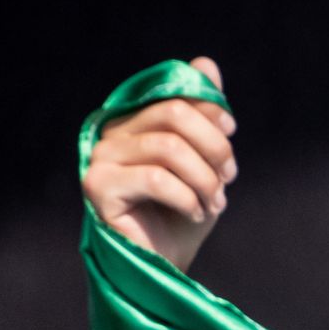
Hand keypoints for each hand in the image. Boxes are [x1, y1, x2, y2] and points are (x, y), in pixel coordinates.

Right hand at [83, 56, 237, 272]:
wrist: (167, 266)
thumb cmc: (184, 215)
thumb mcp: (205, 162)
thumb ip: (204, 114)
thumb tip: (205, 63)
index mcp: (134, 121)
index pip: (175, 95)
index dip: (210, 112)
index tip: (231, 139)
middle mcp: (111, 133)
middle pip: (173, 114)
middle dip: (214, 147)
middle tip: (228, 180)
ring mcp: (100, 158)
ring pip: (168, 147)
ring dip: (205, 178)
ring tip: (216, 203)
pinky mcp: (97, 187)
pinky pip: (155, 178)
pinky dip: (188, 197)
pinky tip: (196, 213)